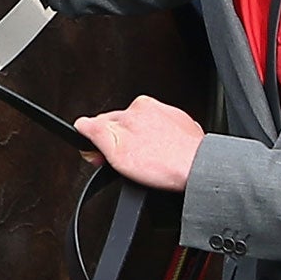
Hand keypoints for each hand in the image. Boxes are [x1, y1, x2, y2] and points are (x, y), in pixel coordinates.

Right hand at [74, 94, 204, 191]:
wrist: (199, 171)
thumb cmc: (163, 164)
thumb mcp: (117, 152)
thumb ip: (95, 133)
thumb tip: (81, 124)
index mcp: (136, 108)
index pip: (104, 123)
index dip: (99, 146)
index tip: (102, 159)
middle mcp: (152, 108)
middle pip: (123, 127)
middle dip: (120, 146)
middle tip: (128, 166)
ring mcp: (168, 117)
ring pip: (143, 133)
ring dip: (141, 148)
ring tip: (149, 166)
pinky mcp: (182, 128)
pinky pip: (162, 138)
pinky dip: (159, 149)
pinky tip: (161, 162)